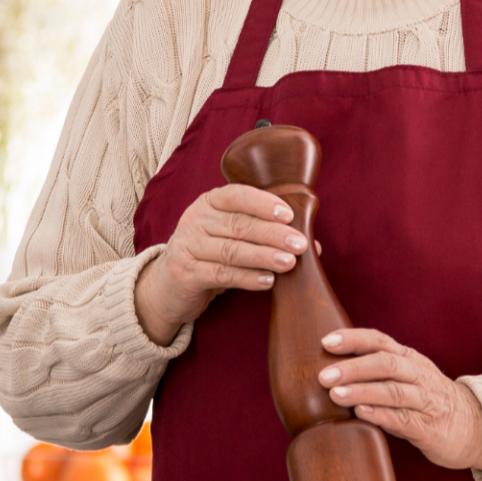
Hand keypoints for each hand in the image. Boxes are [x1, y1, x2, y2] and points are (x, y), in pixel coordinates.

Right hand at [134, 186, 304, 345]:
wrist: (168, 285)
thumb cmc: (211, 254)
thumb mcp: (233, 237)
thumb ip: (267, 235)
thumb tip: (313, 243)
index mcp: (209, 203)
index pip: (237, 195)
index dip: (264, 204)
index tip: (289, 215)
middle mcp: (195, 220)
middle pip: (239, 225)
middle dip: (273, 234)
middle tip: (299, 244)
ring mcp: (187, 246)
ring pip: (231, 250)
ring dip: (263, 256)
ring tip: (289, 263)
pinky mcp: (185, 273)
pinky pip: (221, 274)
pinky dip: (247, 278)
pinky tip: (268, 281)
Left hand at [318, 328, 481, 471]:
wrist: (476, 425)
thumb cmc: (429, 400)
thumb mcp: (408, 377)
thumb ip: (378, 371)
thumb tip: (331, 368)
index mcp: (409, 360)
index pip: (380, 341)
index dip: (354, 339)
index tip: (326, 341)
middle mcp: (418, 375)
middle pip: (386, 364)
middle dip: (353, 367)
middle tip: (324, 375)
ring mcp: (426, 401)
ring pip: (394, 391)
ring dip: (363, 391)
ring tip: (336, 394)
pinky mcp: (430, 428)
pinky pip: (404, 420)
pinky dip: (381, 415)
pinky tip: (361, 413)